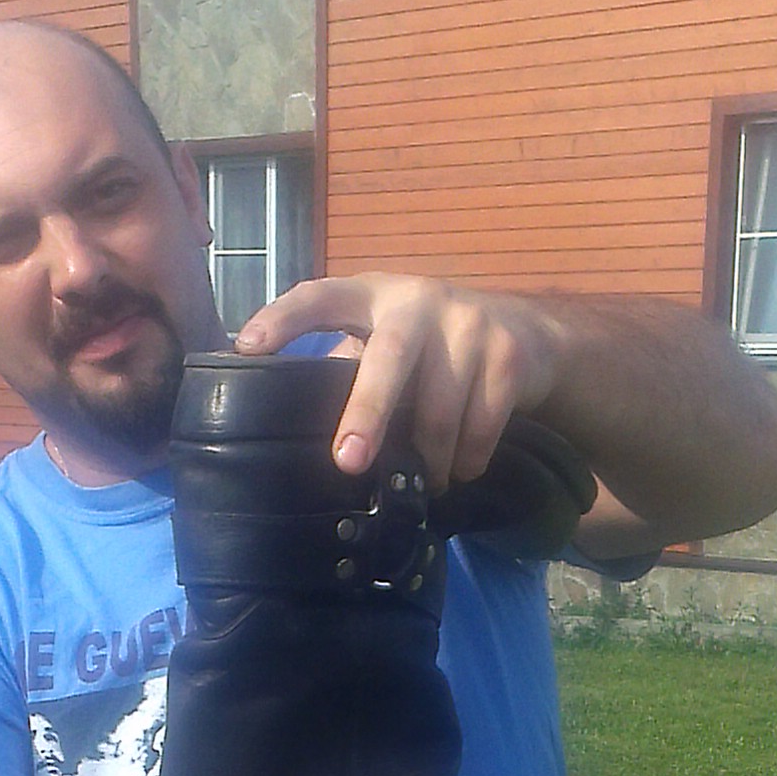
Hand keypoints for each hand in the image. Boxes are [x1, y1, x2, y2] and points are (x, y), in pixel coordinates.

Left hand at [237, 273, 561, 491]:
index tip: (247, 346)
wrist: (529, 334)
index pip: (321, 297)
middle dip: (367, 412)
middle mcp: (420, 300)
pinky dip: (466, 461)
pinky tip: (460, 468)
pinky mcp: (508, 357)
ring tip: (425, 481)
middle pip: (389, 358)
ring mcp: (469, 324)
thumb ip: (349, 365)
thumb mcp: (389, 339)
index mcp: (375, 295)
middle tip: (348, 462)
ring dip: (429, 461)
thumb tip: (291, 429)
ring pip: (439, 412)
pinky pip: (480, 429)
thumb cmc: (434, 345)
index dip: (284, 318)